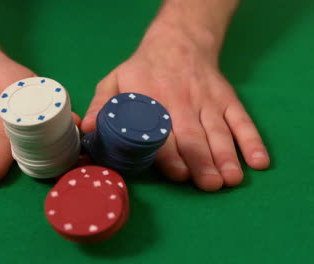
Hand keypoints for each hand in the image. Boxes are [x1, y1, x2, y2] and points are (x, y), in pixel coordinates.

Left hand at [81, 31, 269, 190]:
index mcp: (151, 98)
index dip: (169, 152)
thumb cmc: (142, 69)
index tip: (178, 173)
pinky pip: (242, 119)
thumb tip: (88, 129)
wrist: (178, 41)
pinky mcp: (226, 99)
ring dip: (227, 155)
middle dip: (202, 161)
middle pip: (193, 134)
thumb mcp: (115, 81)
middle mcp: (181, 100)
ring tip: (231, 179)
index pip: (160, 130)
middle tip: (209, 184)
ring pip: (219, 130)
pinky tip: (259, 162)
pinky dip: (252, 140)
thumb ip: (103, 105)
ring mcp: (207, 100)